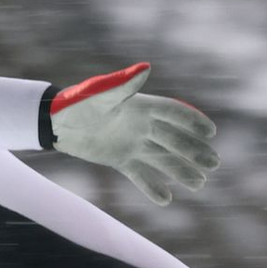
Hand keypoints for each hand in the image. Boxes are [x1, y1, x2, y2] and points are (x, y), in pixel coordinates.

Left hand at [50, 64, 218, 205]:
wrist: (55, 124)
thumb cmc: (77, 103)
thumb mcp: (99, 94)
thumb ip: (122, 84)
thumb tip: (145, 68)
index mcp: (141, 106)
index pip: (174, 113)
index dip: (193, 121)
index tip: (211, 133)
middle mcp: (142, 125)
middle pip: (174, 139)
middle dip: (194, 151)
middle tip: (213, 164)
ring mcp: (132, 143)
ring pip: (162, 159)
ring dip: (180, 171)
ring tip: (199, 184)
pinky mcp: (120, 159)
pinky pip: (140, 174)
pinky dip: (152, 186)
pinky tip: (167, 199)